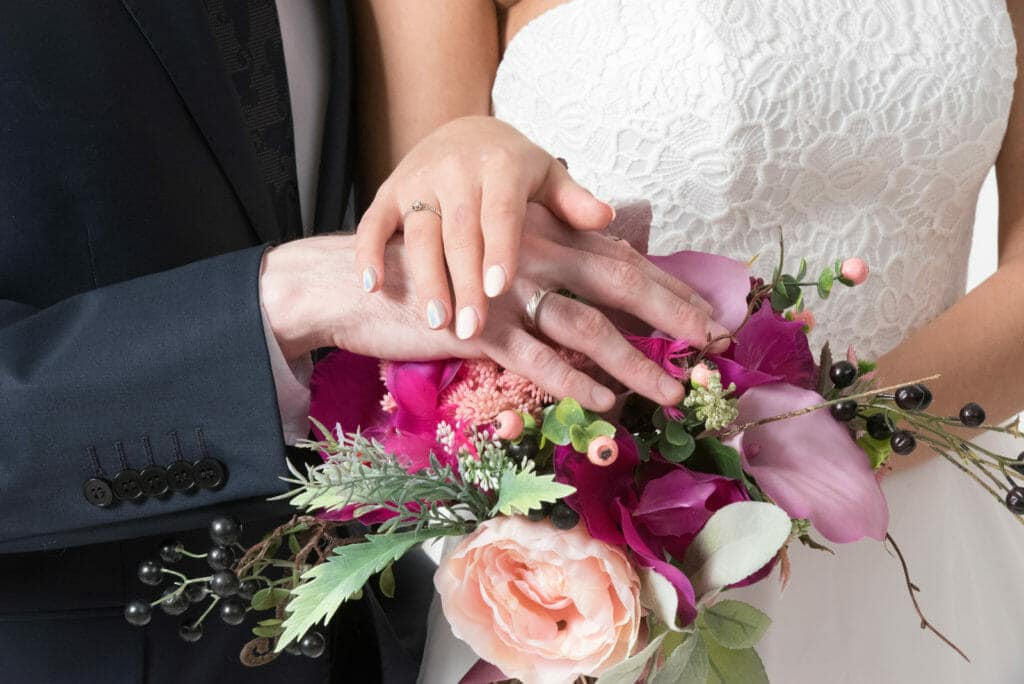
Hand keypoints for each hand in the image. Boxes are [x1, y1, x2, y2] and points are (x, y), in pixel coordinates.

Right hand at [261, 206, 725, 411]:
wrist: (357, 284)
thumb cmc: (434, 273)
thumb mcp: (493, 260)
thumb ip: (545, 264)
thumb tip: (600, 278)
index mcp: (541, 237)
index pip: (621, 258)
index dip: (669, 286)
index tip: (709, 316)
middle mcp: (532, 258)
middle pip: (619, 282)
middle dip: (672, 317)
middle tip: (714, 349)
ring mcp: (506, 293)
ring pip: (586, 327)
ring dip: (633, 364)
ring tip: (670, 393)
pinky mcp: (477, 329)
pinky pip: (535, 360)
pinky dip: (572, 382)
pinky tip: (601, 403)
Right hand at [354, 116, 612, 339]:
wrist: (460, 129)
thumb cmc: (512, 169)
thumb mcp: (545, 177)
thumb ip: (571, 201)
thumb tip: (604, 216)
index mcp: (501, 165)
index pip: (501, 211)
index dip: (500, 249)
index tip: (501, 288)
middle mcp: (456, 170)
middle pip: (459, 231)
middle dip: (464, 281)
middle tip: (472, 327)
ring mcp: (417, 181)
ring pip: (418, 234)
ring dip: (425, 278)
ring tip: (435, 321)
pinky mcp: (387, 193)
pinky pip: (372, 224)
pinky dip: (369, 254)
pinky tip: (372, 288)